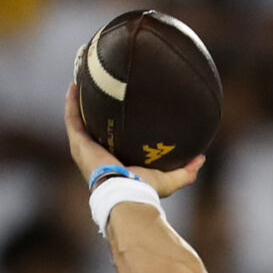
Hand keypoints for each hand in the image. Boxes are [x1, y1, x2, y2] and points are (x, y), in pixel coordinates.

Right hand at [63, 80, 203, 196]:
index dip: (114, 125)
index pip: (113, 140)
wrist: (127, 193)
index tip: (121, 108)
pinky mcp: (79, 144)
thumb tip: (201, 158)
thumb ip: (186, 170)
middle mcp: (97, 154)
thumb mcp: (169, 179)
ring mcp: (85, 149)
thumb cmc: (146, 190)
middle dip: (94, 109)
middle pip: (93, 127)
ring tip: (83, 79)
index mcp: (114, 161)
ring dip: (78, 101)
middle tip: (100, 88)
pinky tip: (75, 84)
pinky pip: (72, 119)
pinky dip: (71, 102)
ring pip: (78, 120)